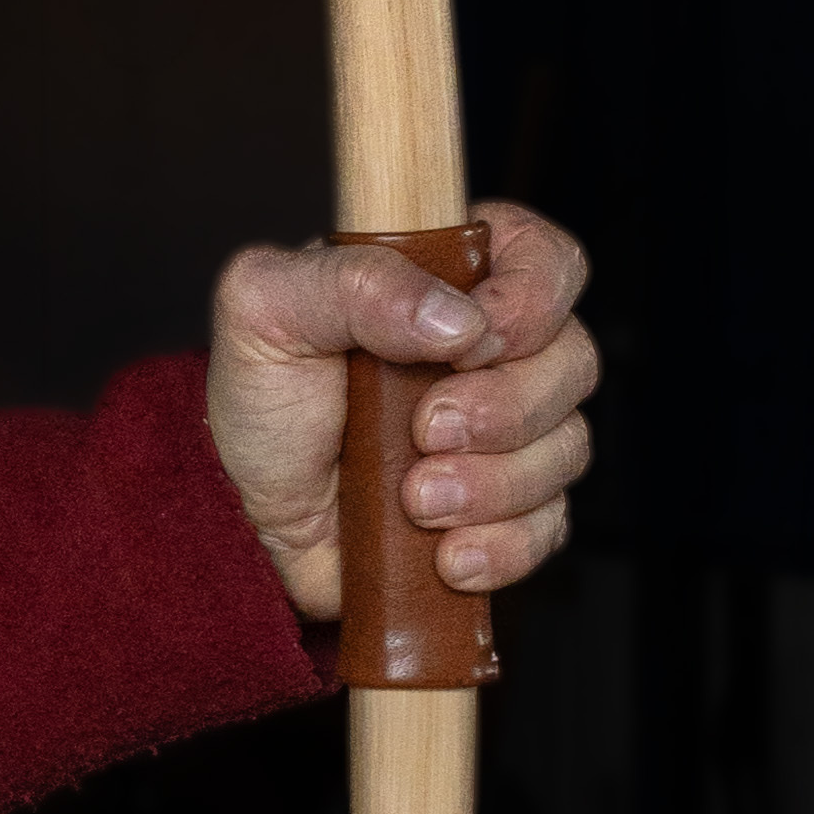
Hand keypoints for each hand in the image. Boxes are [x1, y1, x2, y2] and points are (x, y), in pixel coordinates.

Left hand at [204, 204, 597, 623]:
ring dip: (493, 483)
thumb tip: (454, 318)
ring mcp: (508, 435)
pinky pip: (547, 528)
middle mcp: (494, 352)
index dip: (532, 300)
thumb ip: (355, 283)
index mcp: (451, 280)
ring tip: (414, 498)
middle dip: (504, 408)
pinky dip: (501, 545)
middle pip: (573, 361)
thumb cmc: (259, 401)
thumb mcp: (267, 308)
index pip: (547, 260)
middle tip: (424, 430)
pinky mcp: (504, 512)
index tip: (473, 342)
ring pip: (567, 449)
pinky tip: (444, 552)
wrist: (240, 513)